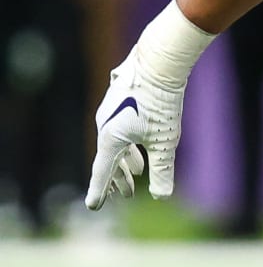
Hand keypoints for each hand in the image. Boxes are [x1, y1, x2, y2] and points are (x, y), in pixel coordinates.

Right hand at [85, 48, 184, 209]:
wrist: (158, 60)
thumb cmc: (161, 101)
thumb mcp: (165, 139)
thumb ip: (162, 168)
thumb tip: (162, 196)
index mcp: (110, 138)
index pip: (102, 172)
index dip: (99, 190)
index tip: (94, 207)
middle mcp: (105, 125)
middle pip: (109, 158)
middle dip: (118, 178)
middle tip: (127, 195)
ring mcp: (111, 110)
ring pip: (116, 141)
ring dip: (127, 158)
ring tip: (139, 171)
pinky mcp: (121, 98)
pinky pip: (121, 126)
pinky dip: (130, 140)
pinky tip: (142, 140)